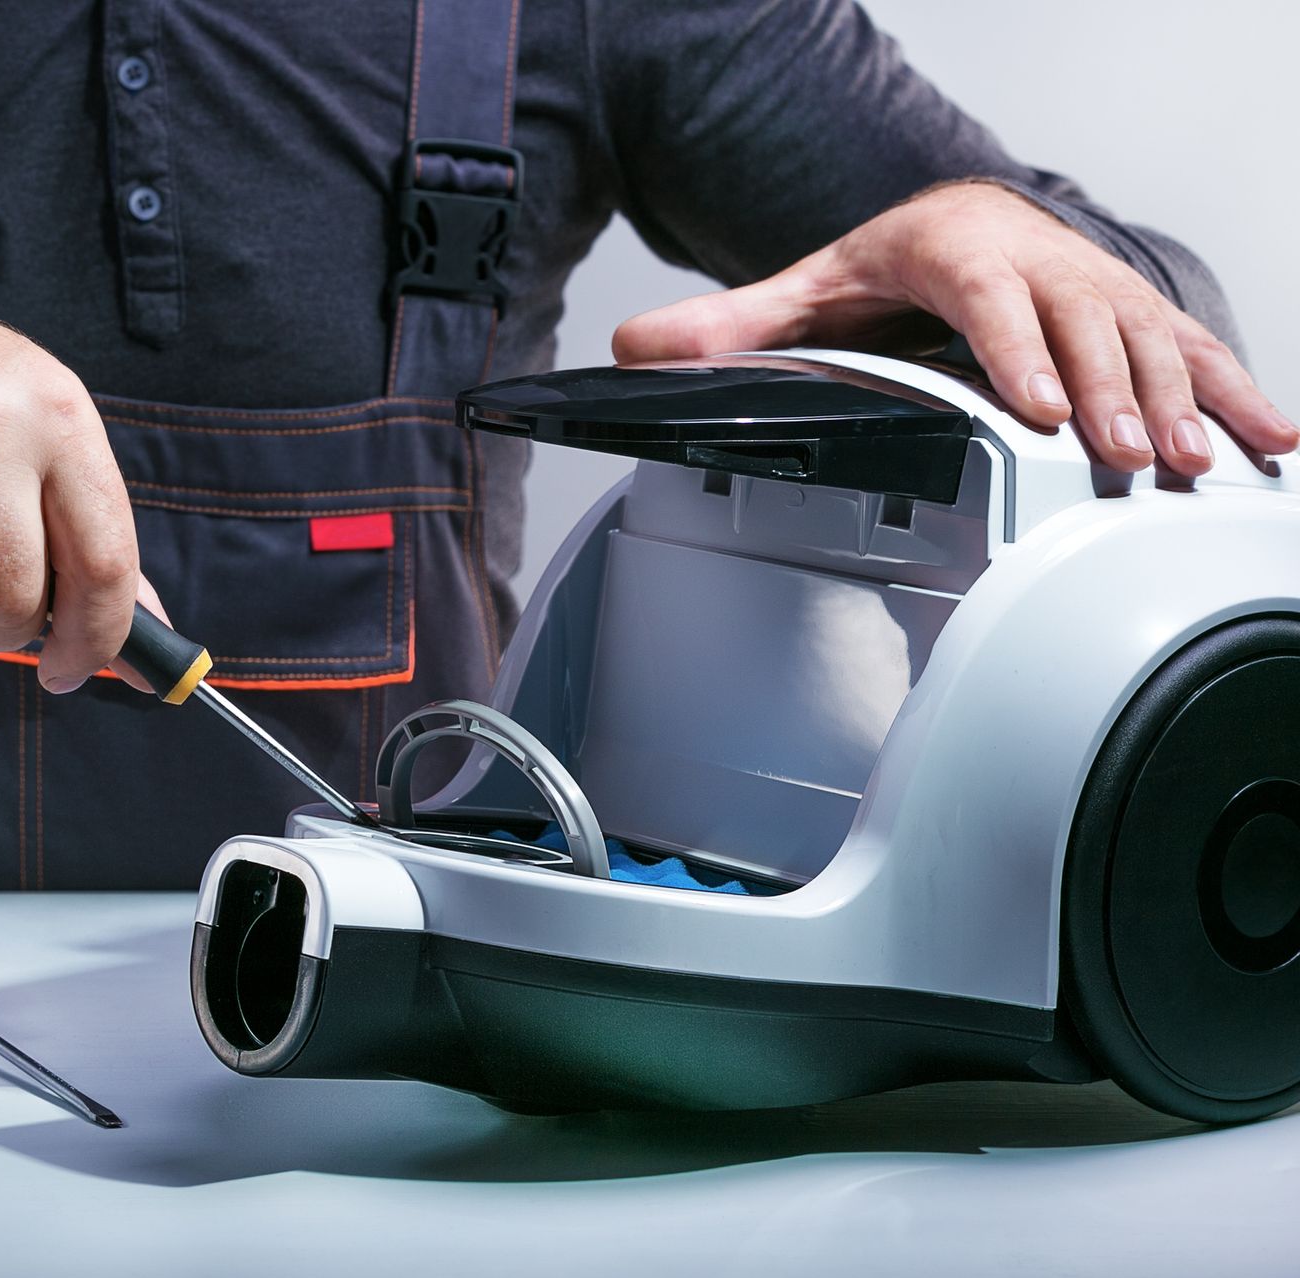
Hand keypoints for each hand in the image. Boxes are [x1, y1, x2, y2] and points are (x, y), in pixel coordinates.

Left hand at [613, 181, 1297, 474]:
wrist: (960, 217)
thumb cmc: (888, 266)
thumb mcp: (805, 290)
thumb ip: (727, 326)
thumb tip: (636, 353)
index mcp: (954, 251)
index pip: (987, 296)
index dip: (1015, 349)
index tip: (1033, 405)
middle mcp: (1037, 261)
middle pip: (1082, 320)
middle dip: (1107, 391)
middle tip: (1124, 458)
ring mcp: (1095, 286)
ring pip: (1148, 336)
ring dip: (1178, 401)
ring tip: (1194, 465)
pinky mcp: (1137, 313)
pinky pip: (1197, 348)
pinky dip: (1239, 392)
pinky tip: (1274, 441)